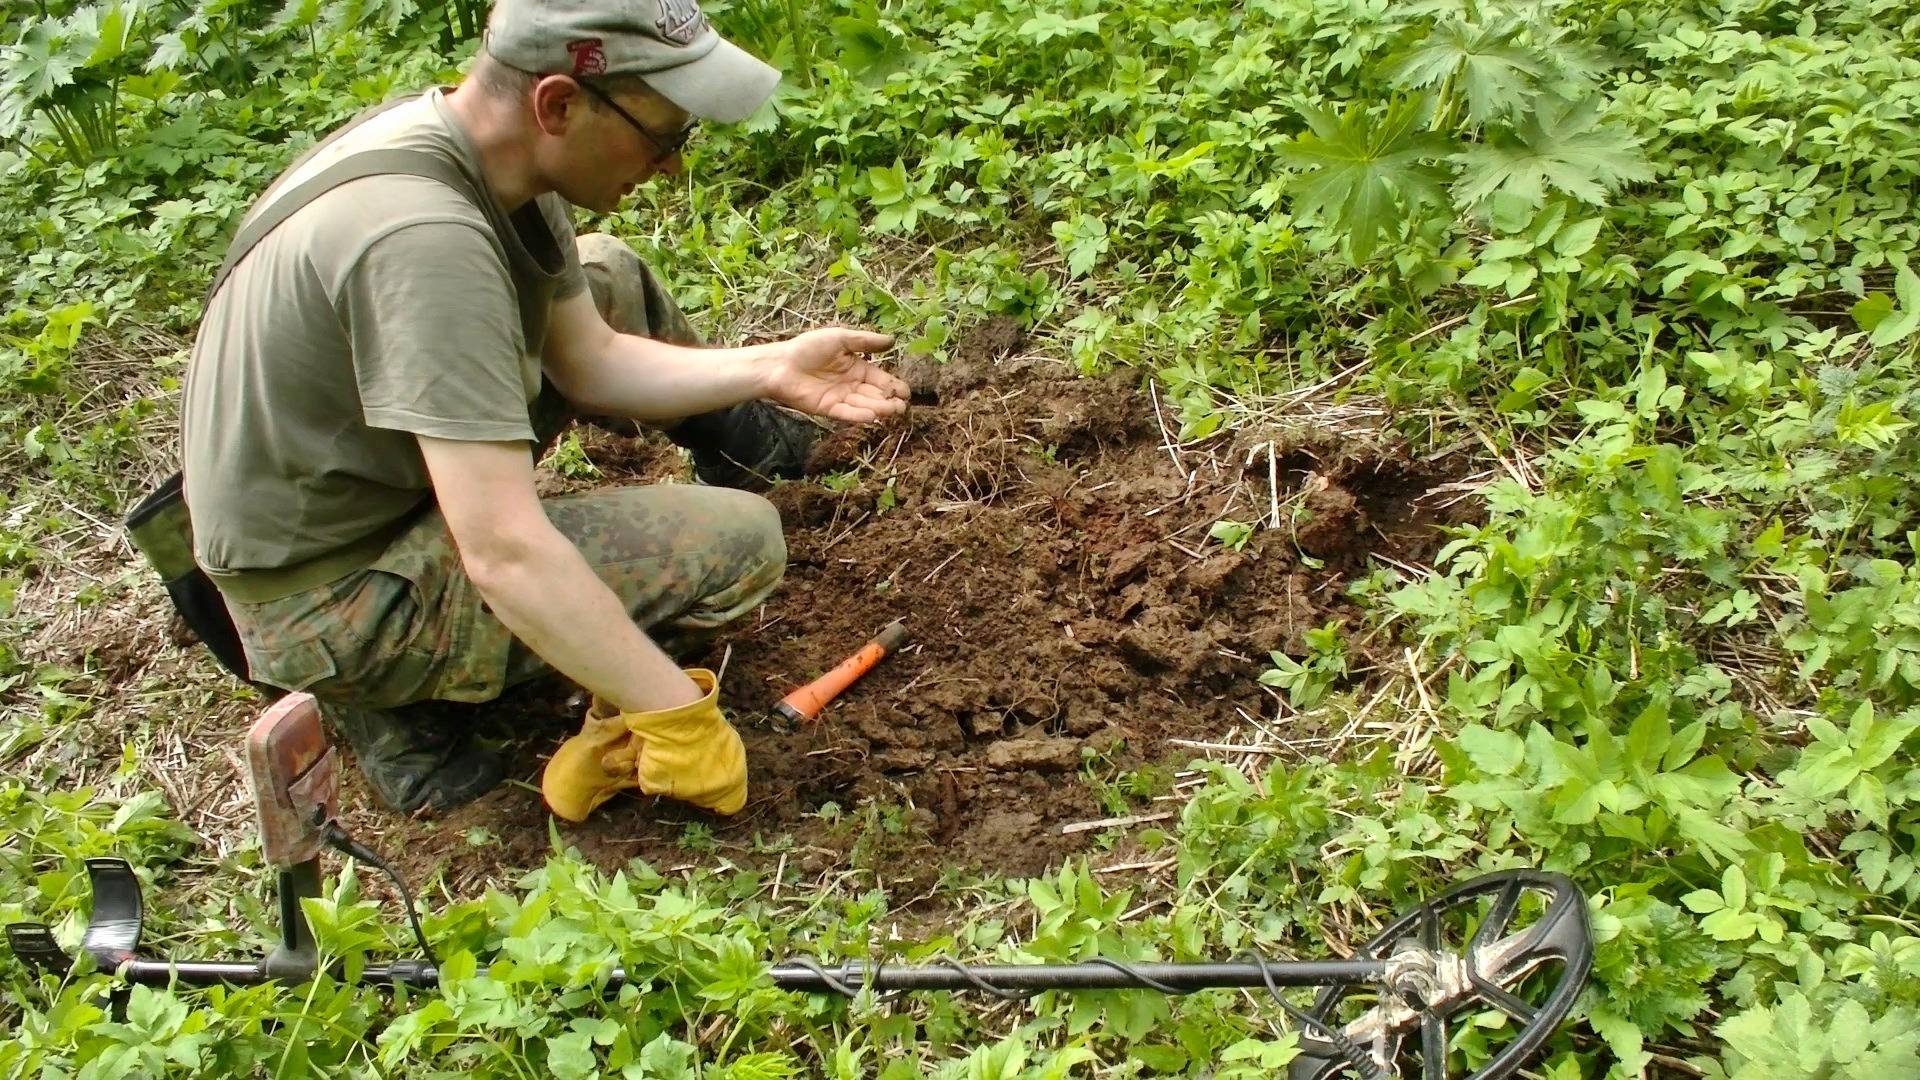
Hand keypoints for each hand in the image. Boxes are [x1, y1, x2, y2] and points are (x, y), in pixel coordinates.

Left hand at [763, 327, 909, 422]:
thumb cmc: (808, 347)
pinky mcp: (828, 409)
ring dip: (879, 409)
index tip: (907, 392)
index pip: (881, 379)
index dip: (894, 386)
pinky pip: (847, 413)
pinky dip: (859, 415)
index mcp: (857, 367)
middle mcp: (851, 385)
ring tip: (894, 410)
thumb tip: (892, 340)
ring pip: (864, 405)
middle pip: (876, 395)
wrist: (780, 363)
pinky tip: (872, 416)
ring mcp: (840, 398)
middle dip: (890, 400)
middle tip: (903, 405)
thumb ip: (865, 341)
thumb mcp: (840, 339)